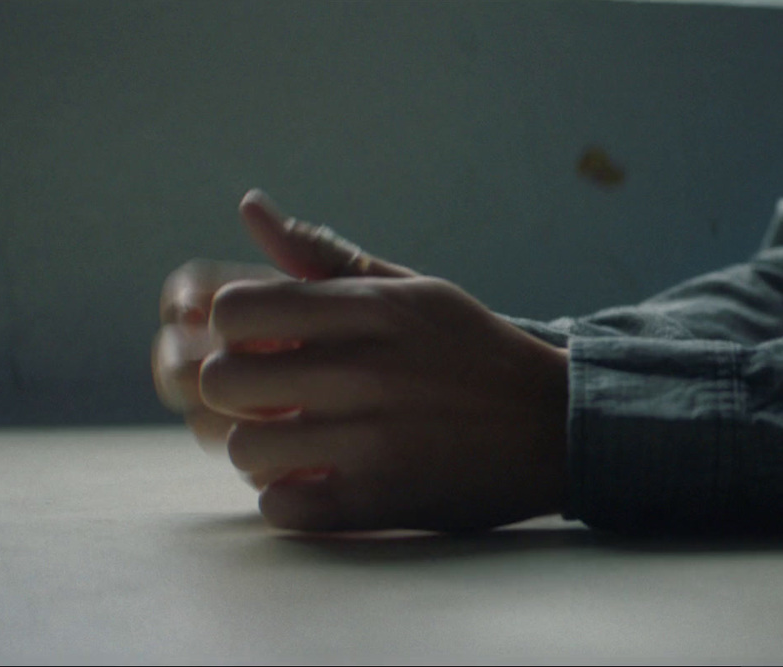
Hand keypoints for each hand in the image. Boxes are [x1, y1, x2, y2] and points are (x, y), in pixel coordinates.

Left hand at [153, 190, 569, 530]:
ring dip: (264, 452)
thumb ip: (325, 256)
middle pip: (224, 379)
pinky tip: (322, 484)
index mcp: (370, 309)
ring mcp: (373, 439)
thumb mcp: (414, 291)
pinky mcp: (381, 500)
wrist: (558, 427)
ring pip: (243, 449)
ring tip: (301, 447)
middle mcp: (365, 369)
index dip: (237, 332)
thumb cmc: (476, 353)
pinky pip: (279, 508)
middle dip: (241, 393)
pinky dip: (290, 502)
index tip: (271, 347)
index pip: (234, 309)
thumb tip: (250, 206)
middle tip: (278, 402)